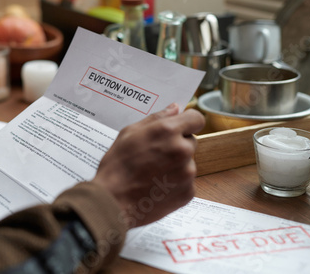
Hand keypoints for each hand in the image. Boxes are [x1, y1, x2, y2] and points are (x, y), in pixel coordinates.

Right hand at [92, 103, 204, 227]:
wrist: (112, 202)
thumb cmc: (116, 166)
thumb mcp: (129, 133)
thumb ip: (156, 118)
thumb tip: (175, 108)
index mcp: (168, 131)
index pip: (196, 118)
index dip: (188, 122)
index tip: (180, 128)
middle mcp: (182, 150)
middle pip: (191, 141)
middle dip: (177, 145)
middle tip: (155, 156)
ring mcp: (187, 173)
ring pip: (188, 163)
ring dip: (176, 165)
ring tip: (152, 174)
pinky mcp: (188, 192)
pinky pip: (186, 182)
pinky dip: (175, 184)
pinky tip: (156, 186)